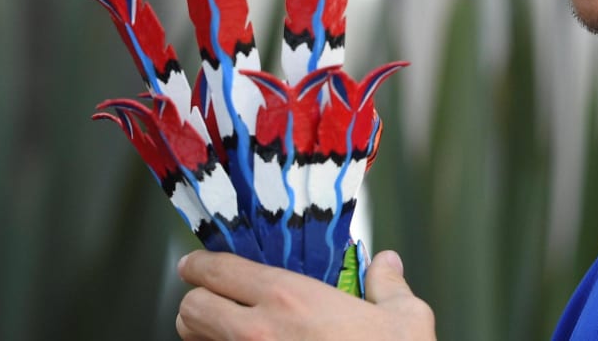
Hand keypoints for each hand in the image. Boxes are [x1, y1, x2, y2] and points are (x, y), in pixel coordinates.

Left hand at [176, 249, 435, 340]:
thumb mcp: (406, 321)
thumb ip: (389, 287)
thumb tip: (387, 265)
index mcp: (291, 300)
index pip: (219, 270)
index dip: (201, 264)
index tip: (197, 264)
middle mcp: (258, 334)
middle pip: (191, 307)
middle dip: (195, 299)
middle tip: (209, 297)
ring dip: (200, 333)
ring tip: (219, 330)